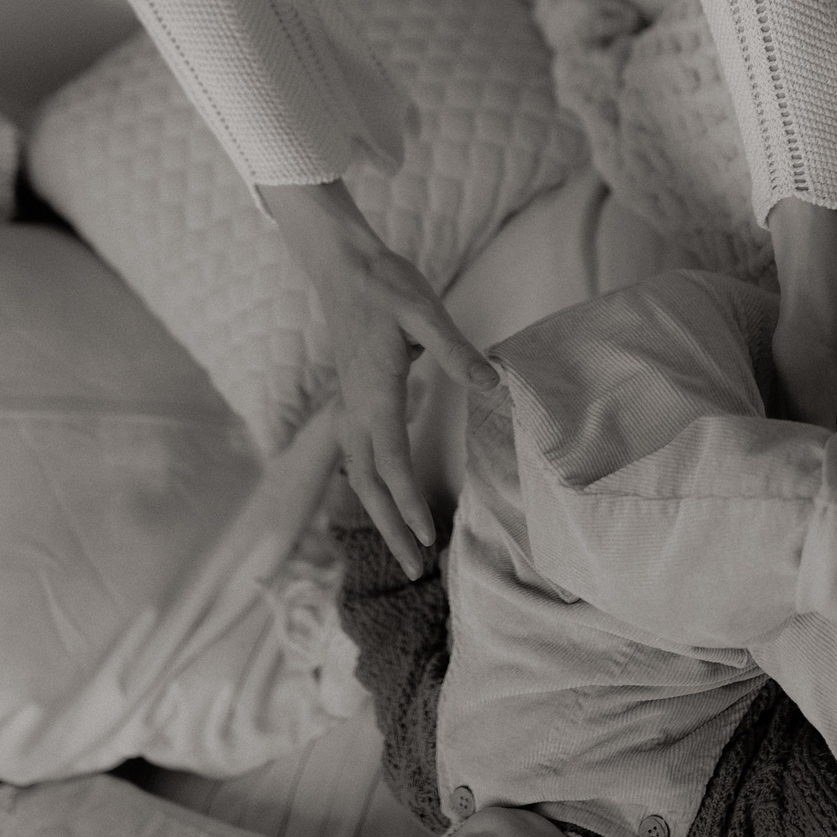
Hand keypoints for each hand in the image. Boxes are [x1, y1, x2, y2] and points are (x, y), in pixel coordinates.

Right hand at [258, 178, 495, 577]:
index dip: (408, 503)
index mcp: (375, 393)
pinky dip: (371, 486)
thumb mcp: (426, 310)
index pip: (392, 462)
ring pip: (360, 473)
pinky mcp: (351, 400)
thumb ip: (455, 350)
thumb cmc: (387, 284)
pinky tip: (386, 498)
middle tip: (414, 570)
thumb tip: (492, 382)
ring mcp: (349, 406)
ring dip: (380, 512)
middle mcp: (356, 408)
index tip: (426, 537)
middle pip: (369, 482)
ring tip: (406, 546)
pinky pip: (358, 456)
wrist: (344, 266)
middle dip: (391, 528)